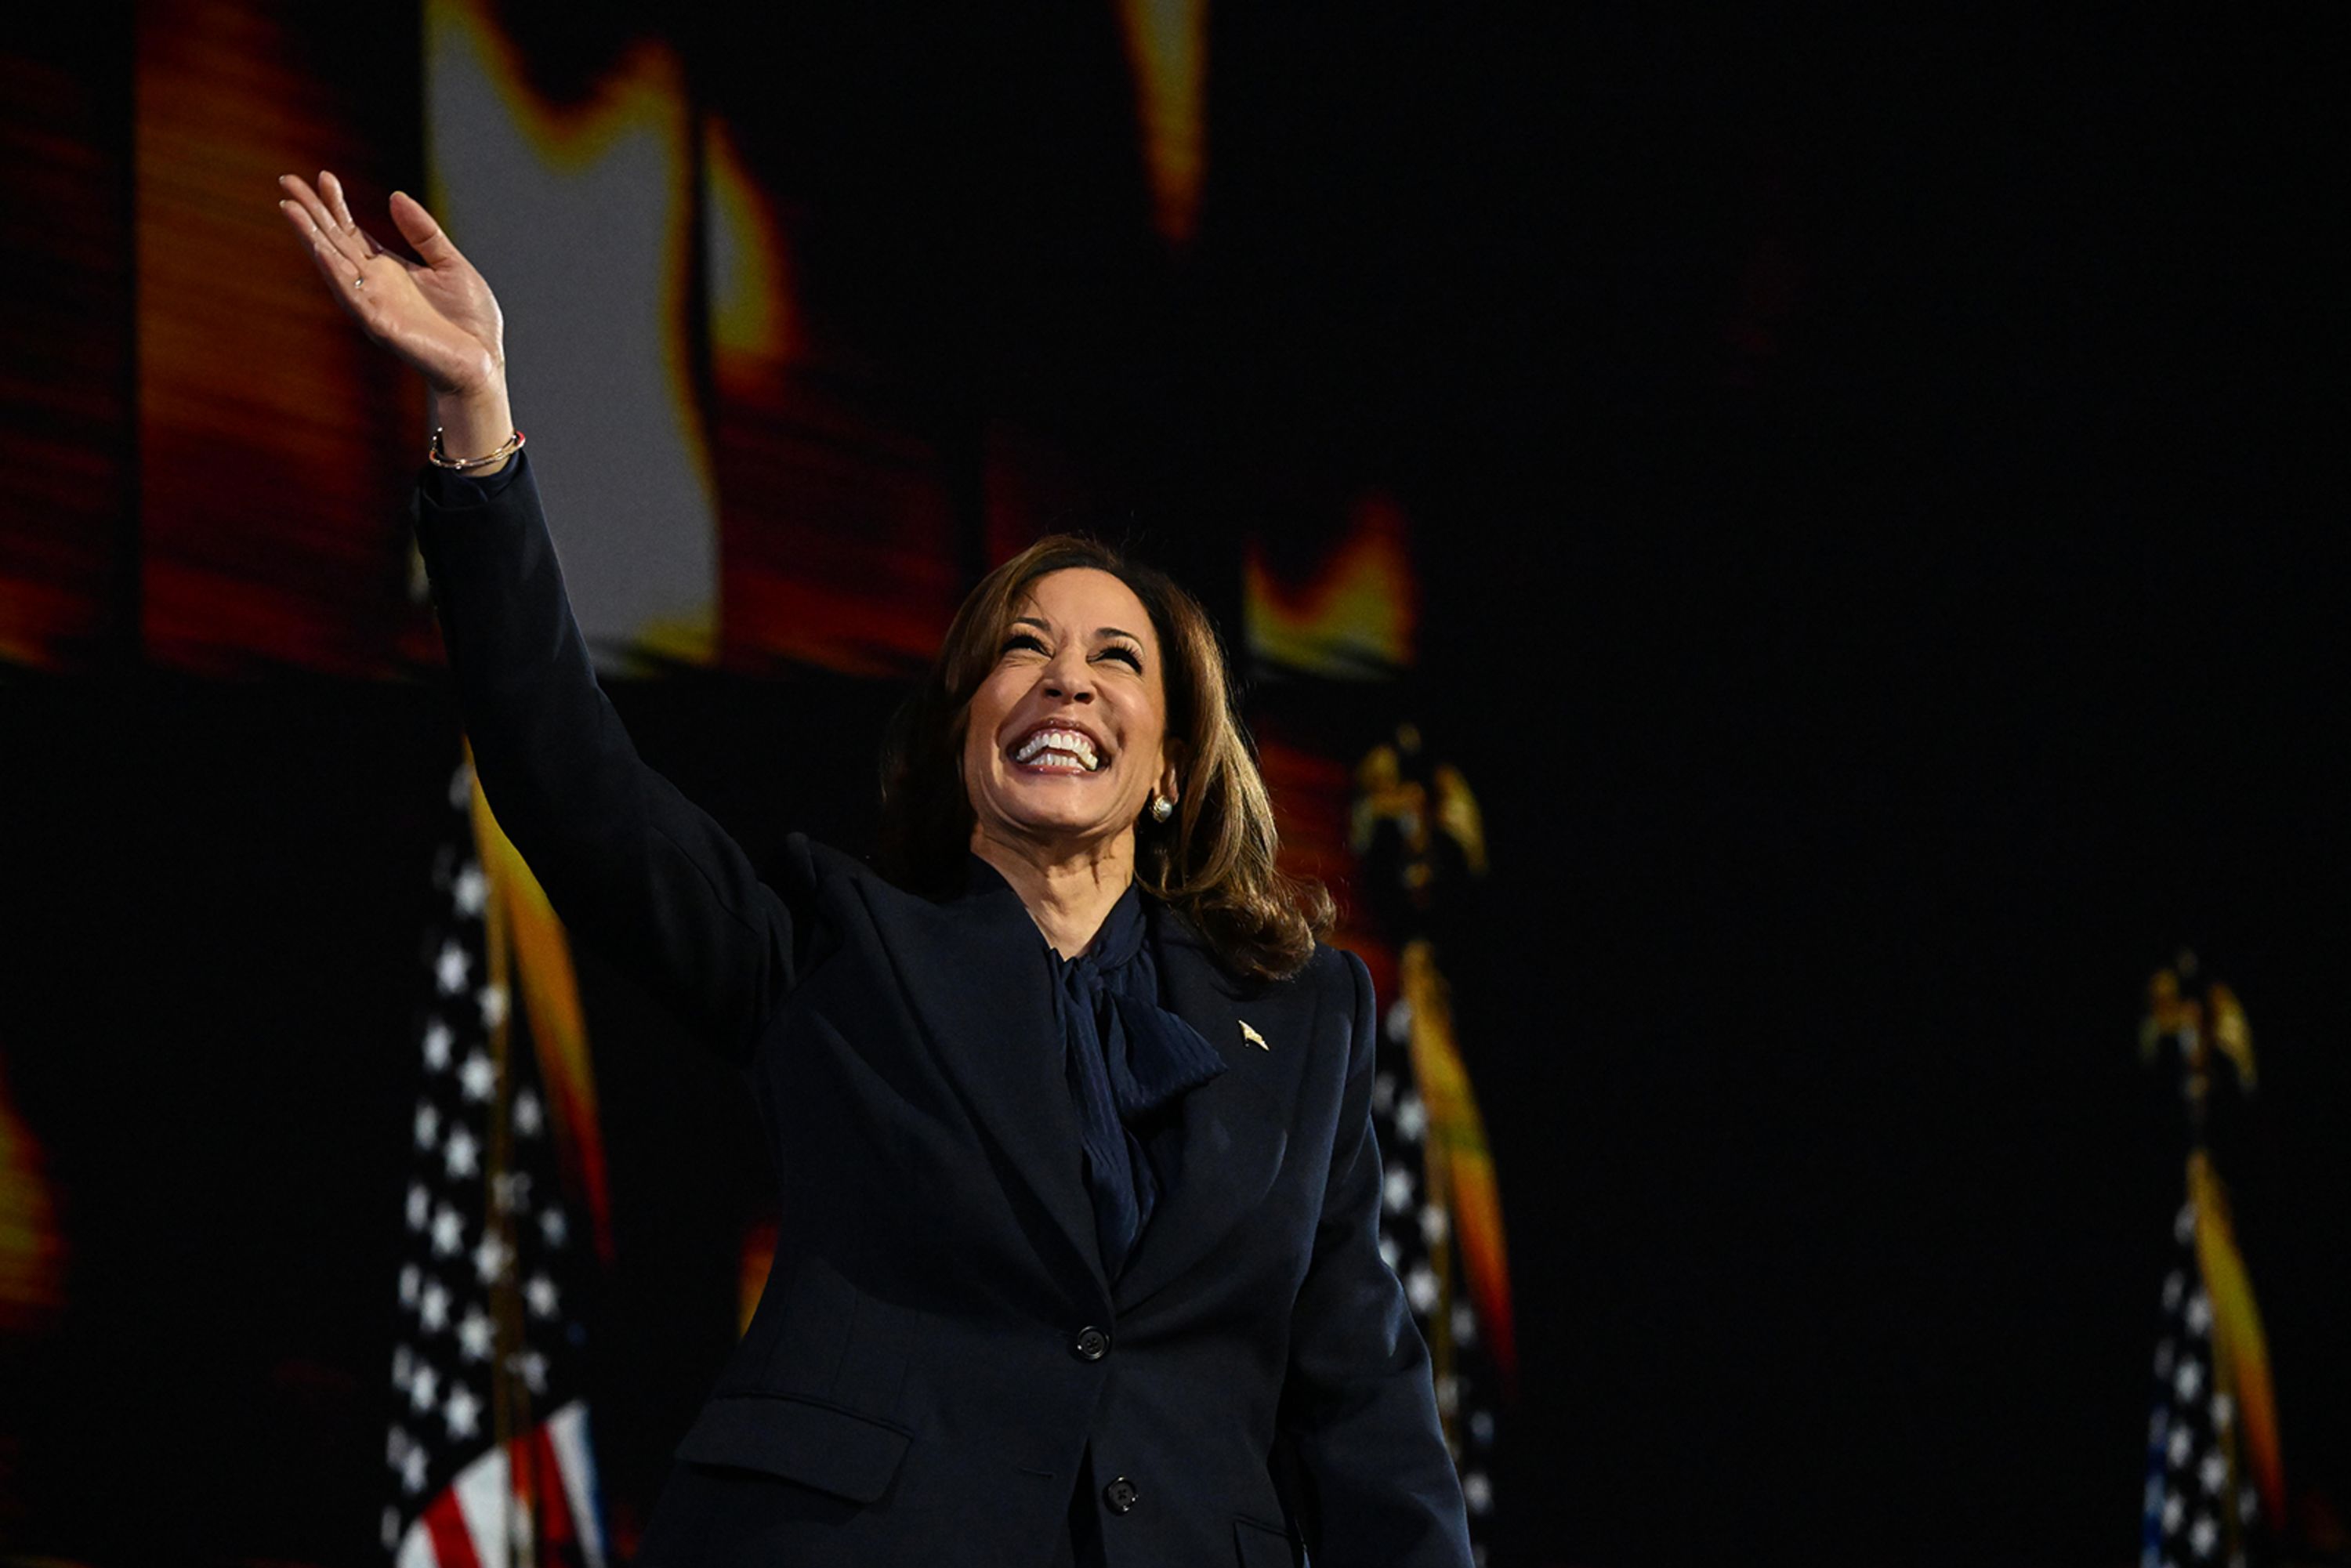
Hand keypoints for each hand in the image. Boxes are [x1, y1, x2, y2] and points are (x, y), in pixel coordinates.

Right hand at [276, 170, 505, 397]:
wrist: (483, 366)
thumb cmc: (470, 322)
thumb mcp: (451, 265)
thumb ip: (424, 233)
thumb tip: (395, 196)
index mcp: (388, 270)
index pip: (351, 232)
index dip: (336, 205)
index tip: (324, 176)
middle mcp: (373, 285)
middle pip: (334, 242)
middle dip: (310, 212)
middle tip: (286, 180)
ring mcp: (373, 305)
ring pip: (333, 266)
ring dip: (311, 237)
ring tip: (291, 209)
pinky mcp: (381, 326)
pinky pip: (352, 296)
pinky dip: (335, 272)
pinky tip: (320, 250)